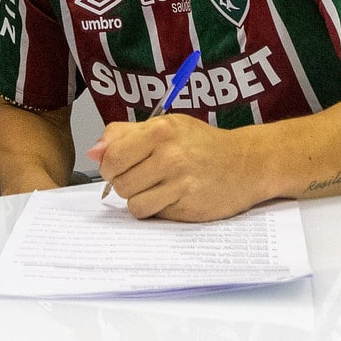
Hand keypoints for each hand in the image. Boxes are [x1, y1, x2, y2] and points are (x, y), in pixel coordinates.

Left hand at [88, 115, 265, 220]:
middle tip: (142, 176)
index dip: (109, 166)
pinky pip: (155, 215)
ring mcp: (181, 184)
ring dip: (140, 199)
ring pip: (134, 204)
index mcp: (161, 131)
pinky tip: (172, 197)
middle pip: (119, 184)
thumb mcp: (165, 126)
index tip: (119, 166)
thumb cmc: (202, 144)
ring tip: (157, 188)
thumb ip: (124, 134)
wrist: (247, 163)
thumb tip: (94, 151)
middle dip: (125, 183)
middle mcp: (171, 156)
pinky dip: (158, 209)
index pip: (112, 158)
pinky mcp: (189, 207)